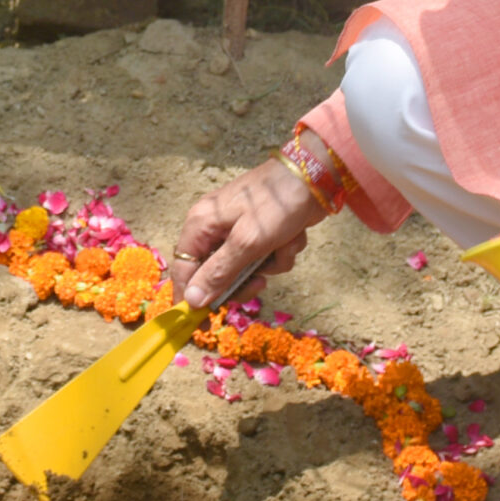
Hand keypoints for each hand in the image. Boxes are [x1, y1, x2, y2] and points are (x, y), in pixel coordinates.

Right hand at [169, 156, 320, 310]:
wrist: (315, 177)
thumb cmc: (275, 204)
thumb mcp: (247, 242)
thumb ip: (218, 273)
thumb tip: (191, 301)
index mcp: (201, 224)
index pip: (184, 269)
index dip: (190, 296)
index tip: (201, 323)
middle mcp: (215, 228)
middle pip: (216, 274)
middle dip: (243, 279)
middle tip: (261, 282)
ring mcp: (240, 230)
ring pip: (246, 269)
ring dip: (269, 263)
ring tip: (283, 245)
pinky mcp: (262, 232)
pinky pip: (265, 258)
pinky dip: (281, 253)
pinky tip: (292, 236)